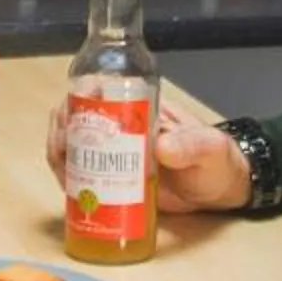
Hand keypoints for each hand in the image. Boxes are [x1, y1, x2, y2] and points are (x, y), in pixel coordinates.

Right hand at [44, 98, 246, 213]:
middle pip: (76, 115)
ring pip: (71, 143)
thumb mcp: (210, 149)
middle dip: (61, 132)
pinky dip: (68, 178)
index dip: (78, 99)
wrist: (222, 190)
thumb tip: (161, 147)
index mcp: (141, 106)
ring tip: (64, 177)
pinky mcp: (111, 177)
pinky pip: (81, 172)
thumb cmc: (217, 161)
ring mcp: (113, 151)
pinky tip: (69, 191)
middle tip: (62, 156)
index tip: (71, 119)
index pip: (100, 90)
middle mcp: (121, 124)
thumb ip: (192, 145)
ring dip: (59, 156)